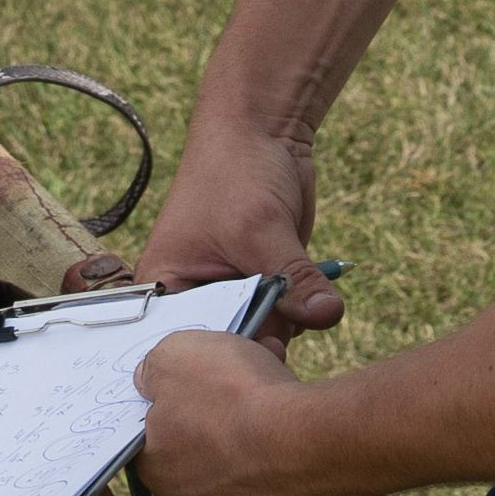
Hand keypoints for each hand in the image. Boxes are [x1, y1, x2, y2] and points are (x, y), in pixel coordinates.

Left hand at [134, 330, 359, 495]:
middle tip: (266, 424)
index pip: (165, 446)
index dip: (196, 419)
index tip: (228, 403)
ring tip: (297, 464)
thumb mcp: (179, 353)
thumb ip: (156, 370)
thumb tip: (150, 385)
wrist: (306, 442)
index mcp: (157, 465)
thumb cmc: (242, 396)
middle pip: (204, 483)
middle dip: (229, 456)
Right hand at [142, 120, 342, 354]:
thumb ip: (293, 280)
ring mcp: (236, 290)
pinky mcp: (268, 283)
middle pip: (227, 344)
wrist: (262, 130)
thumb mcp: (260, 230)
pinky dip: (303, 312)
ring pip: (264, 334)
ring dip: (288, 327)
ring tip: (298, 310)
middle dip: (260, 345)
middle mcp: (196, 294)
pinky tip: (312, 300)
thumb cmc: (235, 172)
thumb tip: (328, 315)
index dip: (217, 359)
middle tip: (282, 347)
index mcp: (166, 285)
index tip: (251, 365)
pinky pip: (287, 316)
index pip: (186, 341)